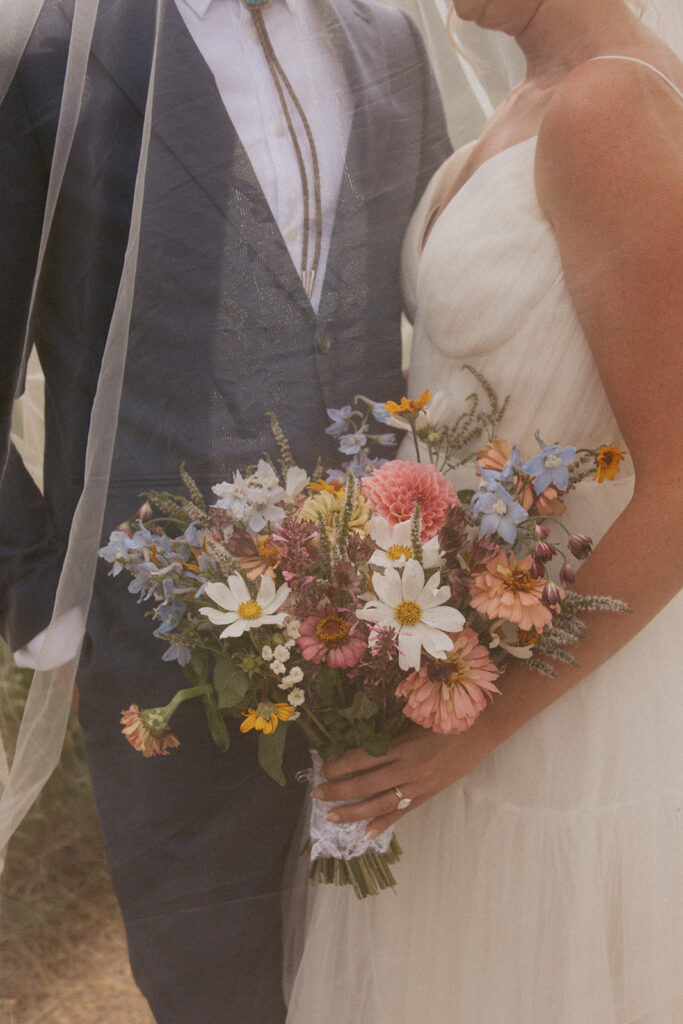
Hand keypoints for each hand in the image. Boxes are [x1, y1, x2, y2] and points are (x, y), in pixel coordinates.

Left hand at [312, 723, 491, 838]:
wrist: (482, 729)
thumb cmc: (446, 718)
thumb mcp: (415, 721)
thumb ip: (391, 736)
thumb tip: (362, 749)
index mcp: (403, 746)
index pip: (362, 758)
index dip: (340, 765)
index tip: (323, 769)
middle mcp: (409, 768)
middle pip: (365, 784)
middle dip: (338, 791)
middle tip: (317, 795)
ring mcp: (419, 786)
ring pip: (380, 804)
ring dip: (354, 812)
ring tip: (332, 817)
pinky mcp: (429, 795)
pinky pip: (402, 812)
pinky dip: (384, 824)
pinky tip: (366, 833)